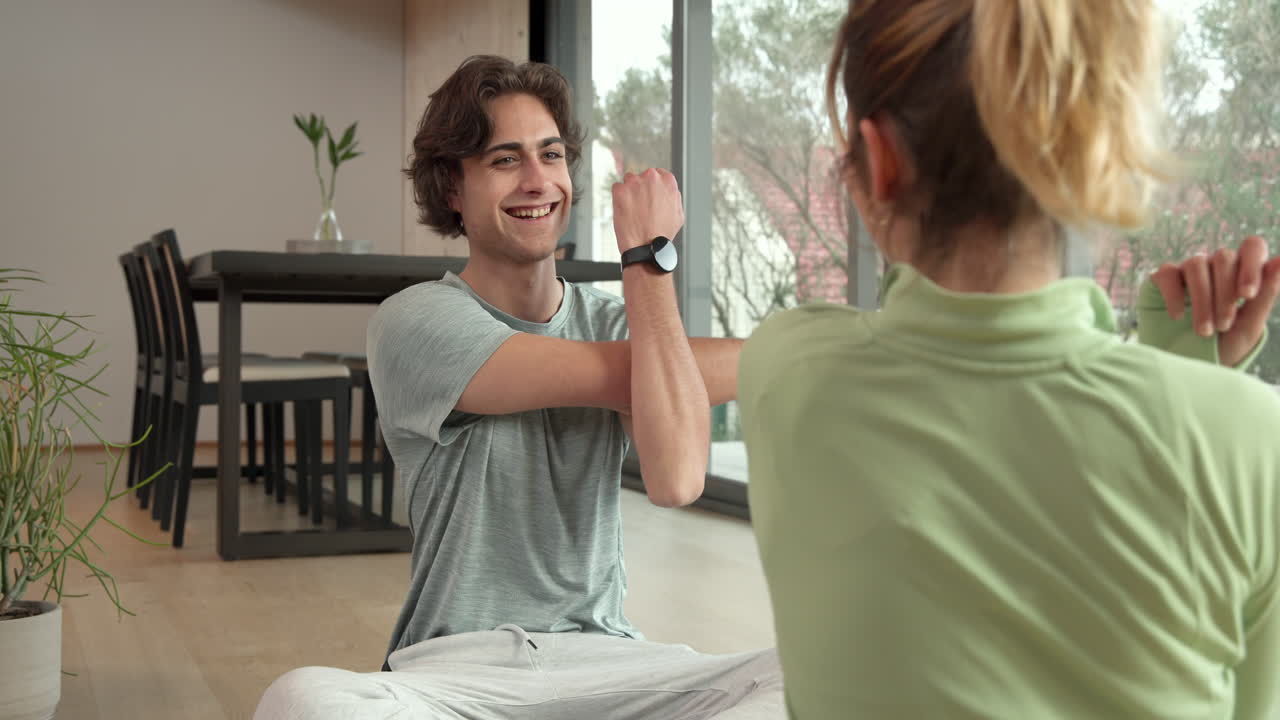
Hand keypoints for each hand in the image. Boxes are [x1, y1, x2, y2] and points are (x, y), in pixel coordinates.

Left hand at [611, 168, 683, 253]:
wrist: (646, 247)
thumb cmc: (661, 235)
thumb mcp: (678, 215)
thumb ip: (673, 197)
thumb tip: (668, 192)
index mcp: (668, 181)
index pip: (659, 174)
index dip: (653, 186)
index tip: (650, 194)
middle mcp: (651, 177)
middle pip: (642, 176)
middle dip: (641, 188)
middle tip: (640, 205)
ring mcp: (634, 182)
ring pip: (629, 180)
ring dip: (629, 191)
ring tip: (632, 210)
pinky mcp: (619, 190)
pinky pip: (616, 188)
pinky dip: (618, 198)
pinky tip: (624, 211)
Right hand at [1149, 236, 1279, 366]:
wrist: (1190, 366)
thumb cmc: (1224, 345)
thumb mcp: (1250, 326)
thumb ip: (1266, 295)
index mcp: (1242, 272)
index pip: (1252, 247)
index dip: (1251, 265)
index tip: (1246, 296)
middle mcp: (1216, 266)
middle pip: (1223, 256)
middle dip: (1225, 294)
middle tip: (1224, 326)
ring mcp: (1188, 271)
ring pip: (1196, 264)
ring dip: (1202, 299)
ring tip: (1204, 330)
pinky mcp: (1163, 280)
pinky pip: (1168, 274)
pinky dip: (1175, 296)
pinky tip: (1178, 317)